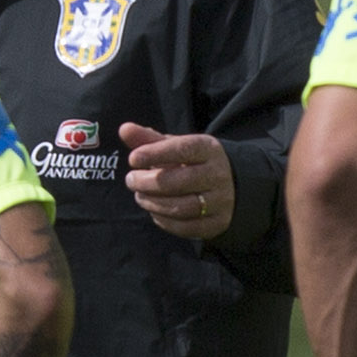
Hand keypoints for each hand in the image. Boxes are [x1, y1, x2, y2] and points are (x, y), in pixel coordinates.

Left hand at [121, 123, 233, 241]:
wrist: (232, 184)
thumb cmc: (193, 162)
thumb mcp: (176, 146)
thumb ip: (149, 140)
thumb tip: (124, 129)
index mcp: (209, 150)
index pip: (184, 150)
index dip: (156, 154)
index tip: (133, 159)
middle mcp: (218, 174)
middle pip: (180, 181)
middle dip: (148, 182)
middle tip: (131, 180)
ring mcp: (220, 201)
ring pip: (182, 207)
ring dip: (153, 203)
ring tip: (140, 196)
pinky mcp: (217, 223)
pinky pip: (187, 227)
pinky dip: (165, 221)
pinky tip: (154, 212)